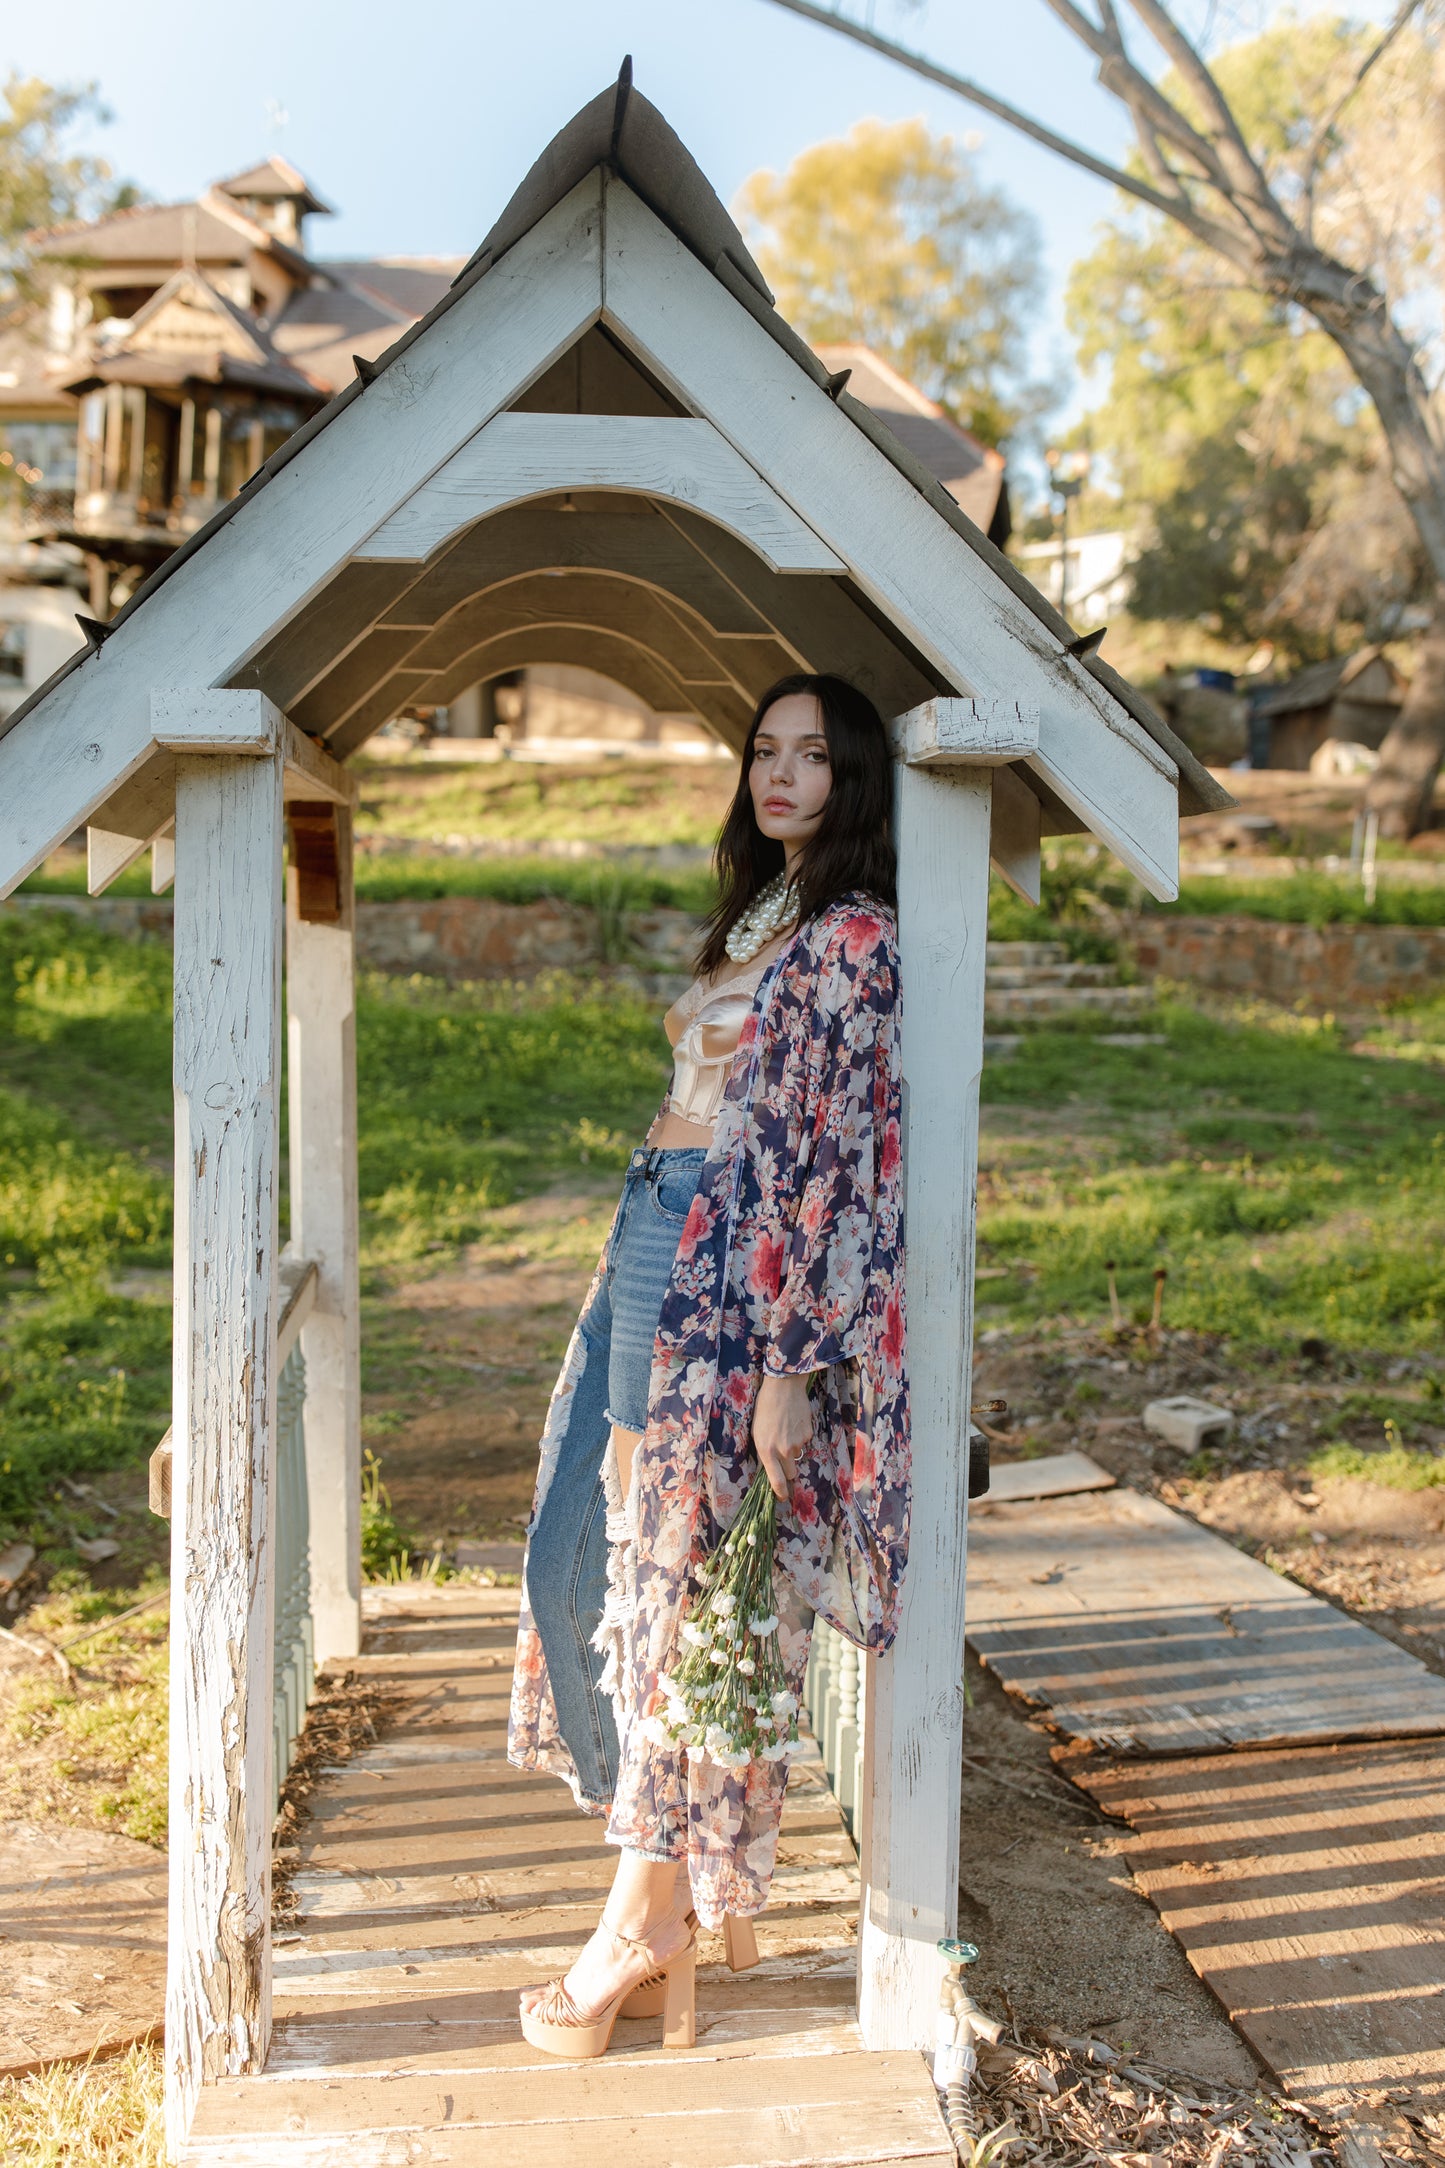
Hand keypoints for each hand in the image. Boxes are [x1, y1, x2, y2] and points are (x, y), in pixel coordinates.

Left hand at [752, 1372, 814, 1501]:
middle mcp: (783, 1450)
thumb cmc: (764, 1408)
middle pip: (791, 1473)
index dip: (780, 1492)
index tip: (782, 1498)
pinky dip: (800, 1436)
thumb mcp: (756, 1432)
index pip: (776, 1480)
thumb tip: (769, 1467)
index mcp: (766, 1451)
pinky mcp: (809, 1434)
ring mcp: (798, 1443)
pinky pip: (805, 1442)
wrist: (783, 1388)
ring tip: (786, 1429)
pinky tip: (794, 1422)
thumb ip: (763, 1451)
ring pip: (797, 1455)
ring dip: (793, 1449)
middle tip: (783, 1455)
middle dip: (788, 1469)